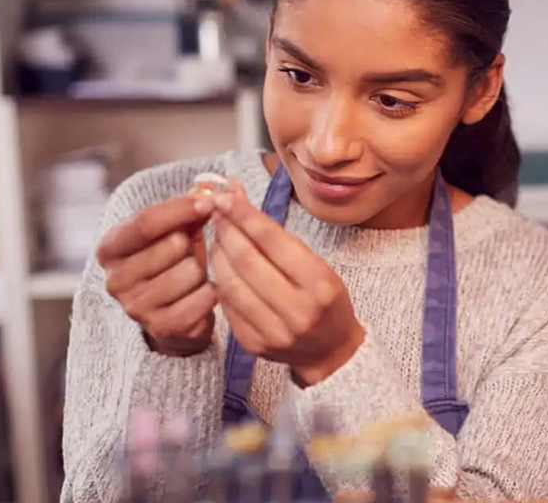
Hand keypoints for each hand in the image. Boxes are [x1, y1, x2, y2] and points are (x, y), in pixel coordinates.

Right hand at [97, 196, 216, 356]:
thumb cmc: (173, 262)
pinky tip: (204, 292)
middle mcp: (115, 279)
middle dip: (193, 244)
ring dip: (202, 270)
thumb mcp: (176, 230)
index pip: (144, 222)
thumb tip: (214, 187)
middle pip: (172, 245)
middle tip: (191, 252)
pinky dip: (211, 293)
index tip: (209, 201)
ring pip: (190, 272)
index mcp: (111, 248)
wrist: (174, 314)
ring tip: (195, 275)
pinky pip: (201, 300)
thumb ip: (191, 206)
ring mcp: (135, 306)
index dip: (180, 209)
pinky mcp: (160, 328)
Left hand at [206, 184, 364, 386]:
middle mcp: (298, 310)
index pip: (273, 241)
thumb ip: (278, 239)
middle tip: (216, 213)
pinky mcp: (254, 345)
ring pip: (231, 284)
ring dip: (217, 255)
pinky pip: (227, 306)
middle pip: (247, 261)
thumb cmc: (326, 301)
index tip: (227, 197)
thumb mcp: (318, 266)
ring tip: (217, 238)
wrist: (331, 350)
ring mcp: (274, 331)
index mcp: (320, 284)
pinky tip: (221, 268)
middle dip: (227, 230)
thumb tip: (239, 200)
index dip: (245, 215)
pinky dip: (220, 281)